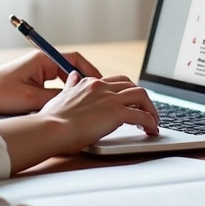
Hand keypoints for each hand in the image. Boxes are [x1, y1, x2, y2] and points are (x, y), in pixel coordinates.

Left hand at [0, 51, 102, 114]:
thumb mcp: (31, 98)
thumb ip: (56, 98)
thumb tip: (76, 100)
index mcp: (43, 59)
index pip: (75, 60)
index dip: (90, 71)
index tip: (100, 84)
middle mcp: (42, 62)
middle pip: (72, 67)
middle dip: (86, 80)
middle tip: (98, 95)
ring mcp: (38, 70)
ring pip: (64, 77)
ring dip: (75, 87)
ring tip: (87, 101)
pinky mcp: (33, 80)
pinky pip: (55, 84)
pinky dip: (64, 92)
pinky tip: (68, 104)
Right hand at [39, 72, 159, 153]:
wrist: (52, 129)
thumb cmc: (52, 119)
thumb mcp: (60, 97)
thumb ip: (71, 86)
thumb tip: (74, 76)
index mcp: (89, 83)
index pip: (114, 82)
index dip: (124, 91)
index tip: (129, 103)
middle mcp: (101, 87)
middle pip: (131, 85)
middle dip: (141, 97)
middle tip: (144, 110)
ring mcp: (110, 99)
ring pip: (141, 95)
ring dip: (150, 108)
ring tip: (152, 121)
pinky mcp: (117, 113)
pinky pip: (142, 115)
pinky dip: (150, 122)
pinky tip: (151, 130)